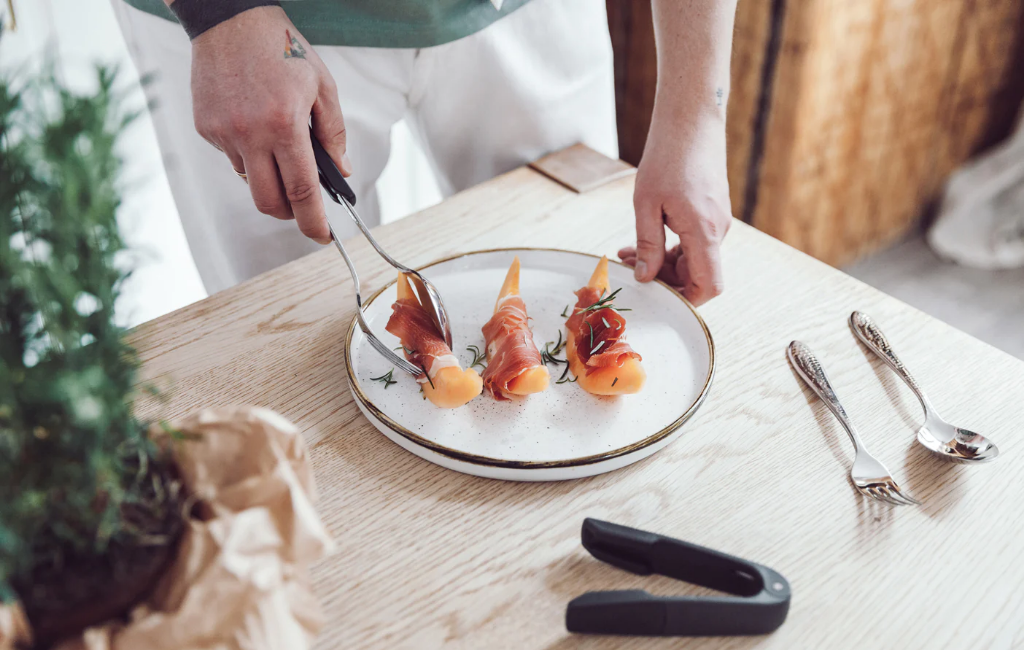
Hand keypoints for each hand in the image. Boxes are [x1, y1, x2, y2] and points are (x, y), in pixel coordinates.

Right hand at [191, 7, 347, 243]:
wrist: (230, 18)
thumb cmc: (283, 49)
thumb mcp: (322, 86)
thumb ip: (333, 133)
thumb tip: (340, 172)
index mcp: (285, 124)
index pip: (301, 190)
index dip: (313, 221)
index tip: (323, 236)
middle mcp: (250, 133)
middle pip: (269, 202)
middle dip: (289, 213)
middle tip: (302, 205)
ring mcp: (224, 133)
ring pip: (250, 180)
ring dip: (268, 176)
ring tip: (277, 142)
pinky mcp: (206, 128)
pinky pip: (232, 157)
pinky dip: (248, 153)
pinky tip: (253, 123)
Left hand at [620, 114, 731, 305]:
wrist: (691, 119)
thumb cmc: (668, 156)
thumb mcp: (646, 204)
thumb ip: (648, 244)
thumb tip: (645, 277)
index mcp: (704, 231)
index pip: (709, 285)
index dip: (688, 301)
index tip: (659, 299)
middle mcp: (718, 230)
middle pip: (697, 274)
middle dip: (663, 278)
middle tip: (629, 267)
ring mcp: (717, 221)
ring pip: (692, 257)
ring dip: (662, 261)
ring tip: (629, 252)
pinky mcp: (711, 212)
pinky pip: (694, 241)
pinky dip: (671, 245)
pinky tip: (644, 238)